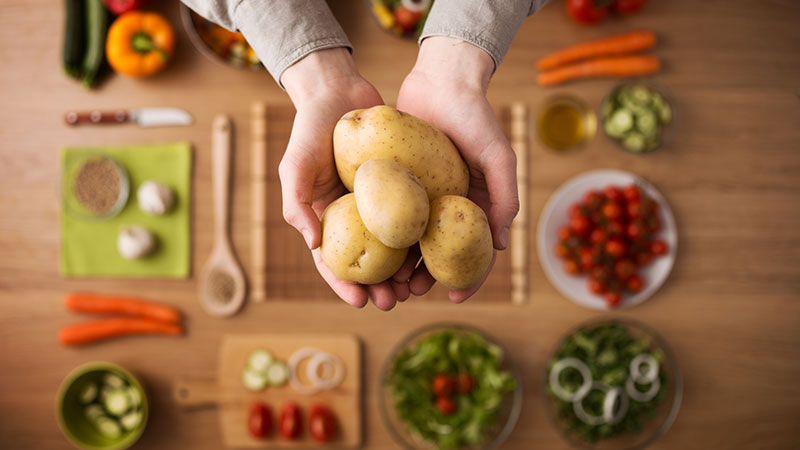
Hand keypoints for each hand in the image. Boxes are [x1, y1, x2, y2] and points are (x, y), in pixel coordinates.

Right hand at [279, 48, 409, 309]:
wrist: (339, 90)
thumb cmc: (310, 128)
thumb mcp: (294, 165)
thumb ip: (296, 203)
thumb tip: (313, 244)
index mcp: (325, 218)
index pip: (331, 261)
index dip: (343, 284)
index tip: (360, 302)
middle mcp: (352, 216)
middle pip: (366, 261)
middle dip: (378, 287)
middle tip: (394, 302)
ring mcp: (378, 203)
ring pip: (392, 246)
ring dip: (402, 271)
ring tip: (415, 288)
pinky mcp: (400, 186)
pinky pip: (411, 216)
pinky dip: (420, 237)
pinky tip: (433, 253)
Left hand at [395, 37, 519, 302]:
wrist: (441, 80)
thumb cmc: (476, 116)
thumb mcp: (498, 156)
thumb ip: (505, 196)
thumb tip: (501, 245)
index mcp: (476, 206)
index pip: (475, 251)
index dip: (469, 278)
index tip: (455, 298)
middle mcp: (449, 206)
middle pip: (437, 253)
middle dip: (425, 278)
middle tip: (408, 292)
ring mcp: (423, 196)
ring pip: (410, 240)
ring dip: (400, 264)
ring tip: (387, 280)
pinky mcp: (399, 182)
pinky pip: (390, 214)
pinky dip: (383, 235)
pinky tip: (369, 250)